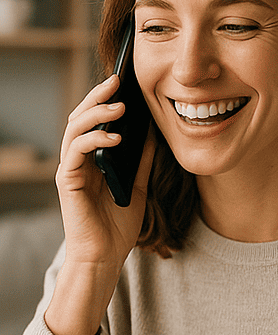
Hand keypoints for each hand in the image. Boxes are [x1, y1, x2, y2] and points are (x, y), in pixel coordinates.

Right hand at [44, 75, 157, 334]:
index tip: (126, 81)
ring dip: (97, 114)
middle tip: (118, 80)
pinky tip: (115, 137)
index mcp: (93, 157)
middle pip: (82, 117)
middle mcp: (78, 159)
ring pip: (75, 128)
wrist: (107, 254)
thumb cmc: (120, 223)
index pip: (96, 120)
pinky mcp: (67, 180)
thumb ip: (142, 160)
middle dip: (99, 96)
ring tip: (120, 106)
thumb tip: (154, 131)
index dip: (107, 99)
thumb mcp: (138, 185)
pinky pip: (76, 151)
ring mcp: (71, 167)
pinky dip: (94, 140)